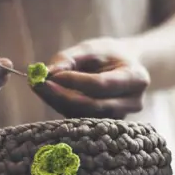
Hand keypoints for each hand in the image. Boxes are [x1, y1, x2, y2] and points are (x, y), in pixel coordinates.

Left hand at [32, 38, 149, 118]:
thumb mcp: (92, 48)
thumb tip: (48, 73)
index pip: (101, 85)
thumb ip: (69, 59)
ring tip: (39, 86)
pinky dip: (63, 107)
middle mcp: (132, 102)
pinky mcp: (107, 125)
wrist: (127, 68)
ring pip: (85, 115)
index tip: (52, 75)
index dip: (75, 82)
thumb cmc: (109, 55)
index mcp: (136, 78)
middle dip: (62, 96)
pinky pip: (81, 119)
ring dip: (59, 102)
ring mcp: (121, 118)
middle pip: (93, 105)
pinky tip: (50, 94)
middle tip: (37, 84)